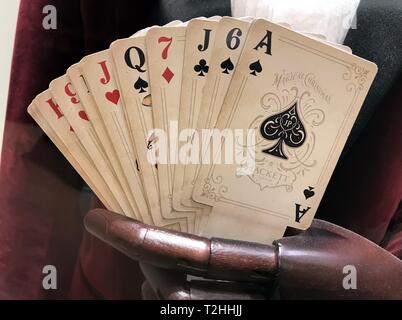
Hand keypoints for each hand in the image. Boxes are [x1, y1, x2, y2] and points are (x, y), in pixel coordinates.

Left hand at [85, 209, 401, 299]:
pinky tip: (171, 279)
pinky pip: (200, 316)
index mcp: (276, 266)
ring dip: (153, 281)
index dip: (141, 236)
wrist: (386, 303)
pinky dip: (176, 299)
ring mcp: (254, 318)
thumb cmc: (356, 265)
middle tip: (122, 226)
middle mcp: (259, 300)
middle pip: (174, 288)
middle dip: (140, 259)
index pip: (194, 253)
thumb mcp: (317, 231)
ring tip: (147, 252)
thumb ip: (271, 222)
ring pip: (181, 308)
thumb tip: (226, 208)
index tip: (100, 216)